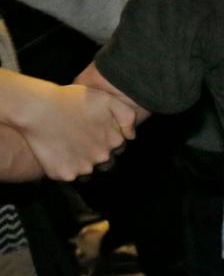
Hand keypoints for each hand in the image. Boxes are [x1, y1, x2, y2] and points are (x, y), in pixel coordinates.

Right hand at [13, 81, 135, 180]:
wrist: (39, 109)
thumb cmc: (74, 100)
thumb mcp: (108, 100)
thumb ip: (127, 117)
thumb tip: (131, 137)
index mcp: (115, 141)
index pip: (118, 148)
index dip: (107, 140)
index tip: (95, 132)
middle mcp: (102, 158)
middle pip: (105, 162)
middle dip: (97, 153)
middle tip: (82, 140)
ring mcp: (82, 168)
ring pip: (87, 170)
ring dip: (82, 162)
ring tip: (70, 146)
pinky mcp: (63, 174)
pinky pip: (68, 175)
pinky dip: (64, 167)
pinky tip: (59, 152)